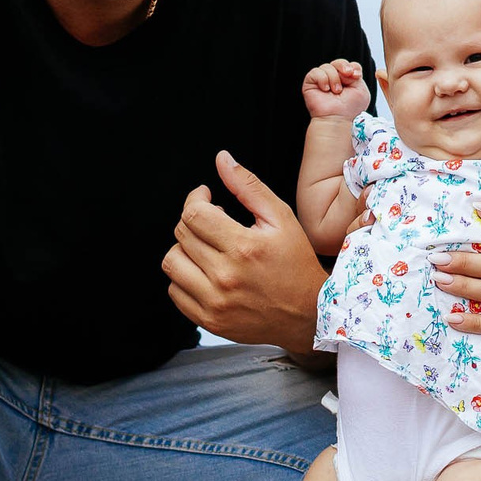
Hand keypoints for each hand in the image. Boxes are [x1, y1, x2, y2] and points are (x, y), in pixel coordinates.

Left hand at [165, 150, 328, 355]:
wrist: (308, 315)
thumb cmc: (297, 266)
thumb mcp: (281, 219)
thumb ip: (248, 186)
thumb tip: (223, 160)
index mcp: (244, 247)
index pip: (194, 213)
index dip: (195, 199)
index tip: (205, 198)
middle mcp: (226, 276)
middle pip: (182, 234)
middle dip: (193, 221)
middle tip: (213, 223)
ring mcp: (215, 301)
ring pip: (172, 262)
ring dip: (184, 249)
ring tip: (205, 248)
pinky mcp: (209, 320)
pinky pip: (174, 292)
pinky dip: (184, 278)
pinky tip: (204, 272)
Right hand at [301, 59, 370, 120]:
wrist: (337, 118)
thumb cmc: (349, 108)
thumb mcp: (361, 90)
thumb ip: (357, 74)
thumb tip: (347, 69)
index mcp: (346, 80)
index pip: (349, 65)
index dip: (352, 67)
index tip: (356, 75)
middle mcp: (334, 78)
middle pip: (339, 62)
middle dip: (343, 67)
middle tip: (347, 75)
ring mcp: (322, 80)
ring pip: (328, 66)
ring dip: (334, 78)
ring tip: (336, 91)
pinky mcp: (310, 82)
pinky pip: (316, 71)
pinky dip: (323, 79)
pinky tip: (325, 89)